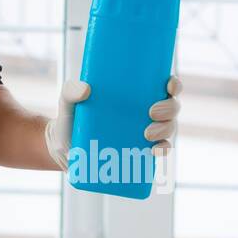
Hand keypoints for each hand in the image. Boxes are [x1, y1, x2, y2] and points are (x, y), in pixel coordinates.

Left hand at [45, 75, 182, 169]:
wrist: (64, 150)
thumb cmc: (71, 120)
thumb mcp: (67, 103)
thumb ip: (70, 91)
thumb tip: (86, 89)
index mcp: (136, 95)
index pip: (164, 86)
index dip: (174, 84)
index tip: (169, 85)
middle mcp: (146, 112)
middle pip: (172, 107)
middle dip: (169, 109)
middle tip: (151, 113)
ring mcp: (145, 133)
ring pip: (169, 128)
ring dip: (166, 130)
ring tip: (147, 134)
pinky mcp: (141, 152)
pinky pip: (161, 150)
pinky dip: (163, 150)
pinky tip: (156, 150)